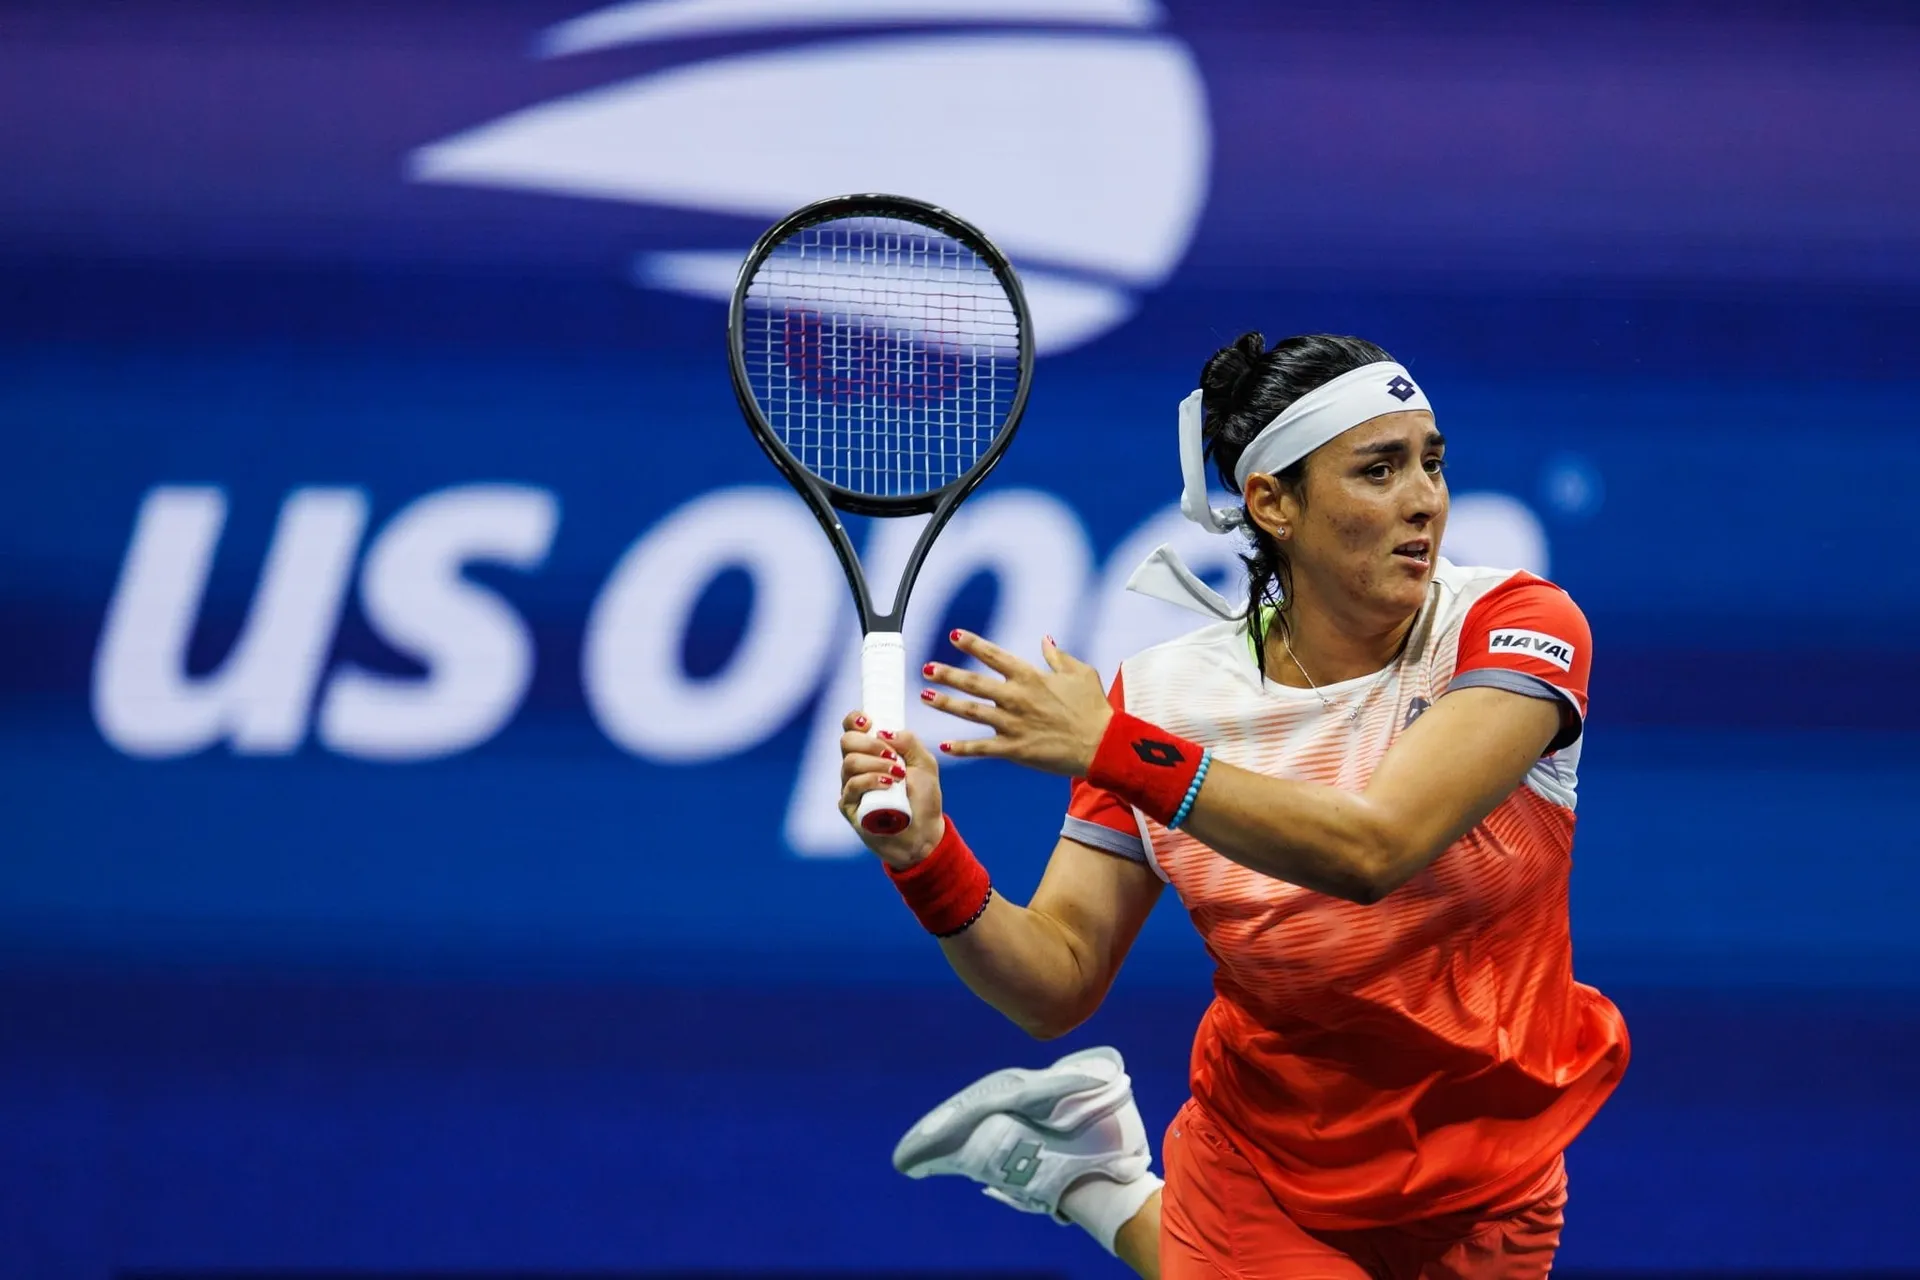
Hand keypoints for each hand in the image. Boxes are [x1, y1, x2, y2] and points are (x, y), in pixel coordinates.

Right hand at [838, 712, 945, 868]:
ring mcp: (851, 787)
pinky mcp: (850, 807)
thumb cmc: (924, 799)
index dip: (854, 720)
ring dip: (876, 763)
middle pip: (846, 742)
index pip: (852, 729)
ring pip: (849, 763)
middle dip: (869, 743)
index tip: (869, 721)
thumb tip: (884, 731)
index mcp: (872, 753)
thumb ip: (909, 742)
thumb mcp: (925, 764)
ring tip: (898, 774)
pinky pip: (852, 786)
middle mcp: (857, 767)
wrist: (924, 833)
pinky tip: (888, 784)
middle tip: (891, 754)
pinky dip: (871, 780)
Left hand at [922, 632, 1113, 776]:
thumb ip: (1057, 656)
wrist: (1102, 745)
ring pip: (971, 712)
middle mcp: (1016, 698)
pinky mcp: (1015, 749)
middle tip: (927, 668)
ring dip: (946, 704)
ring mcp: (1013, 724)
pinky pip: (982, 748)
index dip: (973, 644)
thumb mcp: (1080, 673)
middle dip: (948, 675)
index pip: (994, 656)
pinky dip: (962, 747)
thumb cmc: (1094, 708)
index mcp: (1030, 677)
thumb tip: (1044, 639)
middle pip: (974, 683)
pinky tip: (944, 745)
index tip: (953, 635)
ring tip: (925, 697)